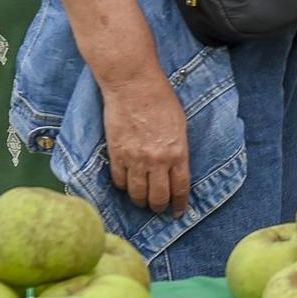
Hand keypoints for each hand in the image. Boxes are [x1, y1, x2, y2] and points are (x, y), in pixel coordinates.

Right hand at [100, 73, 190, 215]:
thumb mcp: (180, 125)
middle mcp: (157, 161)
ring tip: (142, 201)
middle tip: (158, 209)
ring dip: (140, 201)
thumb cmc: (161, 99)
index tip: (178, 211)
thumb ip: (178, 149)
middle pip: (158, 197)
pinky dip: (123, 186)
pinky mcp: (116, 154)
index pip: (180, 188)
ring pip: (136, 193)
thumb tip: (175, 166)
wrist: (133, 86)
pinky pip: (119, 180)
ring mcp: (135, 159)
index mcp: (178, 153)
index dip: (179, 204)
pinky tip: (127, 186)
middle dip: (159, 207)